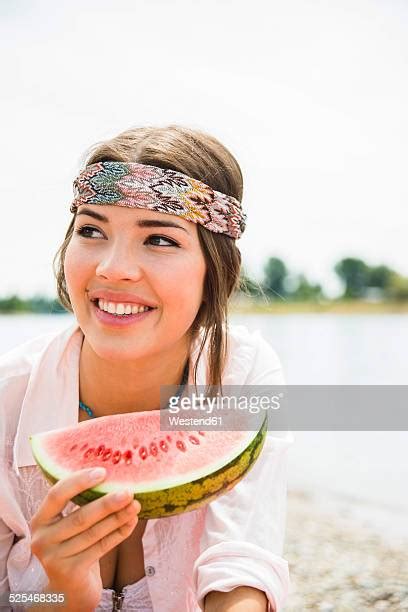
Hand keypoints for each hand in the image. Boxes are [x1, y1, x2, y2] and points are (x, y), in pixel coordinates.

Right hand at [30, 467, 139, 610]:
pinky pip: (101, 548)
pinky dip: (119, 533)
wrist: (67, 589)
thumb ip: (80, 504)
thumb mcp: (67, 524)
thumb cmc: (71, 547)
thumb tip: (112, 476)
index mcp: (39, 520)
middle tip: (129, 491)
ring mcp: (55, 558)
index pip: (56, 495)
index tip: (103, 471)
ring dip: (118, 517)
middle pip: (80, 517)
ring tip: (135, 505)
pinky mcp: (71, 572)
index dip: (79, 481)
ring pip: (93, 533)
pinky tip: (131, 522)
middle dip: (107, 503)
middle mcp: (42, 539)